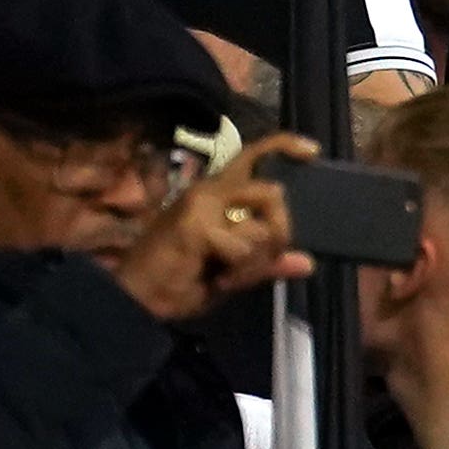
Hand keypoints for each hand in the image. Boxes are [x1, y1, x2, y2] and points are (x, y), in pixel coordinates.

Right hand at [115, 133, 316, 325]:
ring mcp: (201, 204)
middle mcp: (209, 190)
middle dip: (280, 231)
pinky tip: (217, 279)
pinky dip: (241, 270)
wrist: (137, 302)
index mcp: (217, 194)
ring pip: (262, 224)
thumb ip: (266, 263)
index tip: (312, 151)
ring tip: (229, 274)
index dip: (283, 146)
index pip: (252, 155)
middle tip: (264, 257)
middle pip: (272, 192)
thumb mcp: (234, 272)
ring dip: (256, 259)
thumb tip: (306, 262)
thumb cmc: (180, 282)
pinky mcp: (197, 224)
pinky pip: (245, 246)